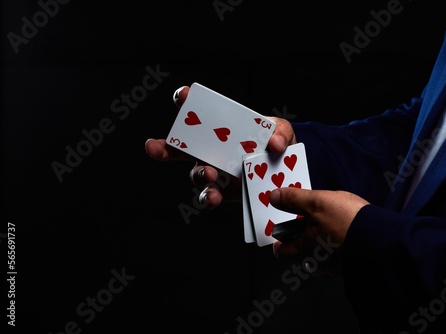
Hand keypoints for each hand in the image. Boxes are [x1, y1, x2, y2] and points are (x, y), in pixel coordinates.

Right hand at [144, 85, 296, 207]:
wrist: (285, 172)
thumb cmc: (276, 143)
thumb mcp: (282, 131)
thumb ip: (280, 132)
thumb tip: (274, 143)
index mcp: (220, 127)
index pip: (196, 111)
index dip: (184, 102)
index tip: (183, 97)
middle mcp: (210, 149)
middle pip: (180, 147)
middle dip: (164, 147)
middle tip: (152, 146)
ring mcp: (215, 172)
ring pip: (196, 174)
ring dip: (199, 174)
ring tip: (209, 174)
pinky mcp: (223, 192)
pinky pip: (209, 196)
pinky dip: (209, 198)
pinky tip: (213, 197)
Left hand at [269, 187, 369, 279]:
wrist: (386, 243)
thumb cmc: (350, 225)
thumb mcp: (317, 203)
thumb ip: (294, 200)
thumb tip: (275, 197)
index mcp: (303, 251)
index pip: (281, 253)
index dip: (279, 240)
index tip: (281, 230)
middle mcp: (317, 265)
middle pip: (301, 254)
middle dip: (303, 237)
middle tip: (309, 221)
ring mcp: (336, 269)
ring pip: (321, 256)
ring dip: (323, 241)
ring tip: (333, 222)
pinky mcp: (352, 268)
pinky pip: (340, 257)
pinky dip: (340, 245)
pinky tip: (349, 232)